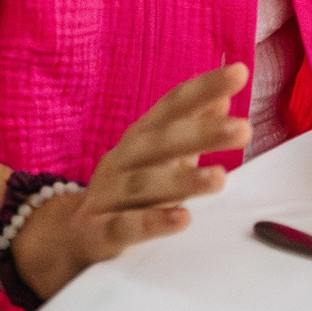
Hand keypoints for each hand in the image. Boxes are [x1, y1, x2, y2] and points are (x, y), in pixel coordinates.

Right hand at [9, 63, 249, 301]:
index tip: (239, 72)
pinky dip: (152, 222)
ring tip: (220, 179)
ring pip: (144, 184)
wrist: (69, 238)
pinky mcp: (97, 233)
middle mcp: (122, 160)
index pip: (171, 107)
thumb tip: (225, 95)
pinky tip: (183, 219)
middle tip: (242, 129)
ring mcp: (107, 196)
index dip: (202, 88)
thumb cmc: (128, 193)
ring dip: (183, 181)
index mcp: (139, 140)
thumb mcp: (159, 159)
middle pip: (159, 142)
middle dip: (200, 133)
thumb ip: (190, 128)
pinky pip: (125, 226)